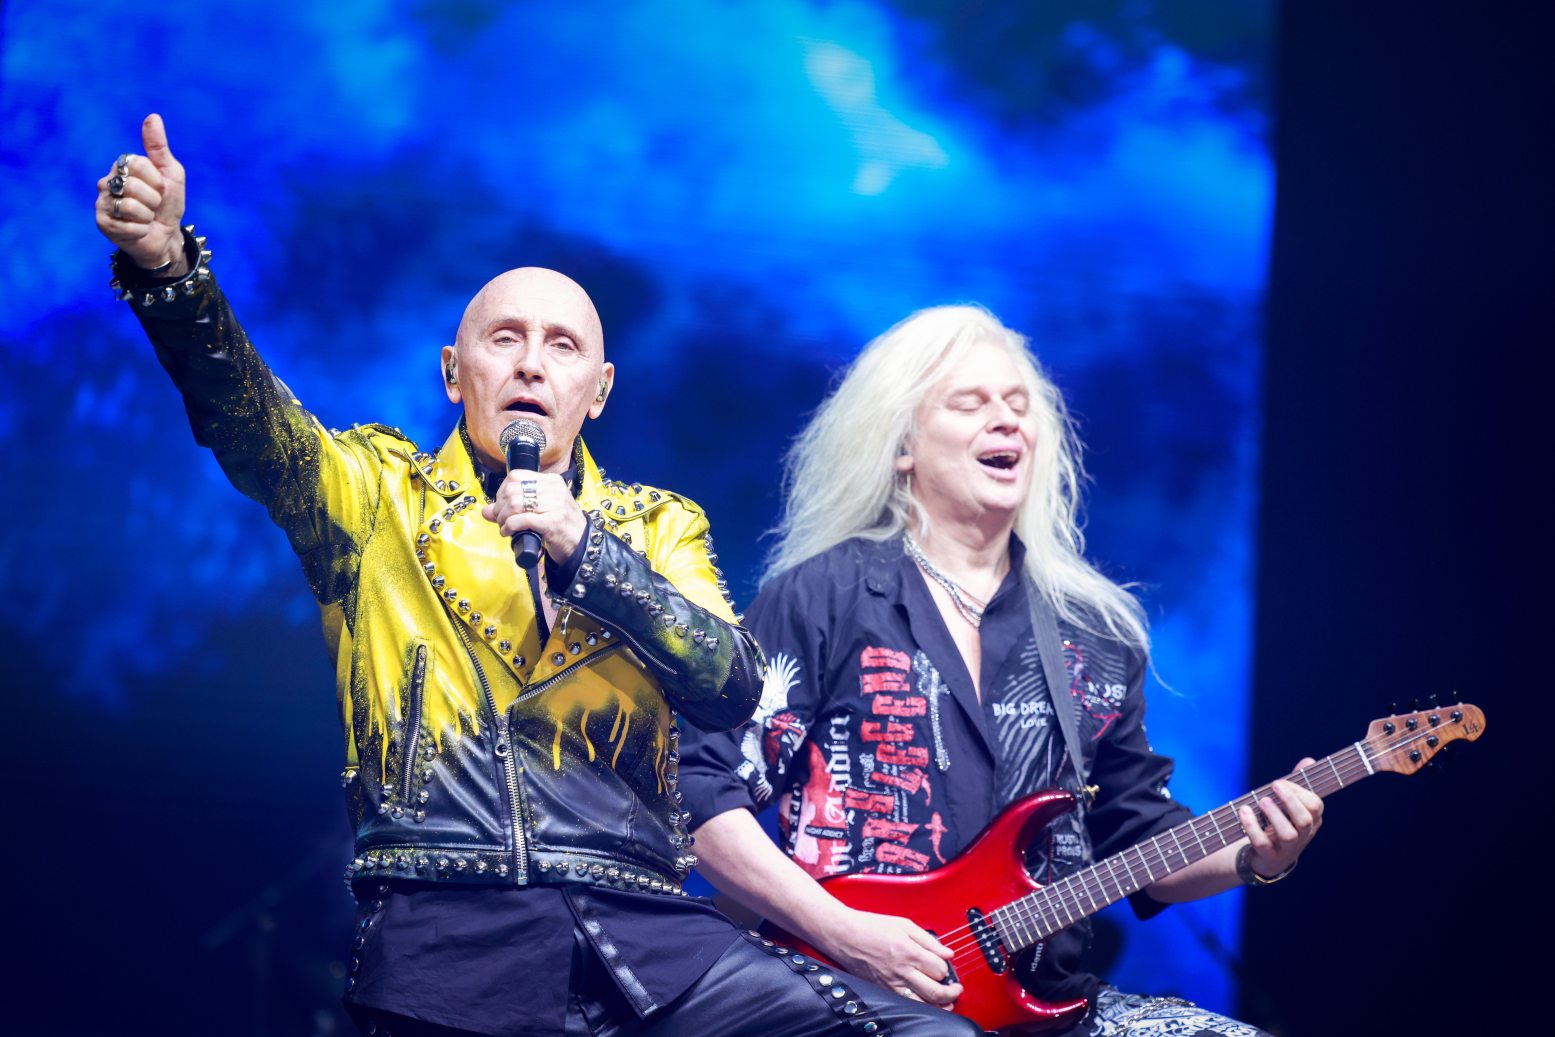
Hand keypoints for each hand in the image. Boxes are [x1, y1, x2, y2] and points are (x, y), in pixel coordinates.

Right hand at [95, 113, 187, 272]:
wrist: (166, 235)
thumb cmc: (168, 203)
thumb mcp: (170, 173)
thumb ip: (159, 147)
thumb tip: (152, 116)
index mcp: (123, 166)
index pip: (138, 164)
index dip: (157, 180)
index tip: (160, 188)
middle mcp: (107, 181)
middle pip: (133, 186)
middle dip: (153, 200)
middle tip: (152, 206)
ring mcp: (102, 202)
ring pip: (130, 206)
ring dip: (147, 216)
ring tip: (145, 217)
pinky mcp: (102, 222)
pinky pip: (128, 225)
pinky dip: (141, 230)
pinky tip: (138, 230)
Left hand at [481, 471, 585, 563]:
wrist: (581, 544)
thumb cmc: (560, 526)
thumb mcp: (540, 510)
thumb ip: (514, 508)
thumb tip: (486, 510)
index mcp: (552, 481)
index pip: (516, 476)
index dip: (502, 490)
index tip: (501, 504)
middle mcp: (554, 490)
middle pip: (513, 490)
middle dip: (500, 507)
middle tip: (500, 519)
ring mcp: (555, 505)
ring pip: (515, 504)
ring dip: (503, 518)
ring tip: (504, 526)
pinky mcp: (552, 523)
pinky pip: (521, 520)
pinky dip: (509, 526)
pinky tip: (508, 532)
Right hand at [812, 906, 962, 1006]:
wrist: (844, 935)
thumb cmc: (871, 926)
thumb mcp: (904, 924)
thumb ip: (928, 940)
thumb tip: (947, 952)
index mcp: (909, 951)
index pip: (939, 969)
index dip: (947, 968)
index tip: (946, 965)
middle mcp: (901, 971)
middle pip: (936, 991)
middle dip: (951, 993)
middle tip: (956, 989)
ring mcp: (891, 984)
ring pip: (922, 1004)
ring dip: (939, 1005)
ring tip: (947, 1002)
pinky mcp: (883, 991)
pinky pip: (906, 1005)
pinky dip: (920, 1006)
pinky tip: (925, 1002)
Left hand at [1237, 756, 1323, 877]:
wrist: (1269, 858)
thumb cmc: (1281, 824)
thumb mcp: (1291, 805)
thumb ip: (1297, 785)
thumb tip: (1308, 760)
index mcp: (1312, 820)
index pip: (1315, 805)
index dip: (1298, 791)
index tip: (1280, 782)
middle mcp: (1303, 835)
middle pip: (1305, 819)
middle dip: (1290, 800)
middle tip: (1274, 784)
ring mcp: (1287, 848)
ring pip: (1287, 834)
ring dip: (1274, 815)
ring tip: (1261, 800)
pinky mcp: (1269, 856)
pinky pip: (1262, 843)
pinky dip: (1251, 826)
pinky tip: (1243, 810)